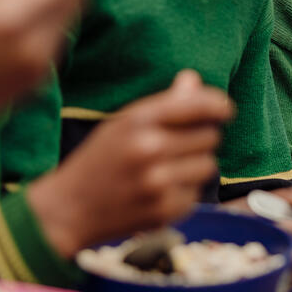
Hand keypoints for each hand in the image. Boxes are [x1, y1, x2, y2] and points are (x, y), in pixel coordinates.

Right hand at [28, 70, 232, 256]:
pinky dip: (184, 191)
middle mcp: (149, 149)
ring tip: (165, 170)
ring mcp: (157, 182)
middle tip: (175, 147)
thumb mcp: (123, 124)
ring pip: (209, 165)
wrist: (67, 210)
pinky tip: (158, 192)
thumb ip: (163, 104)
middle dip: (200, 139)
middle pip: (210, 135)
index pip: (197, 105)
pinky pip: (197, 192)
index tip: (225, 109)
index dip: (218, 105)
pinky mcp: (164, 210)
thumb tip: (194, 80)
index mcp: (137, 120)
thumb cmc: (99, 160)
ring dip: (195, 166)